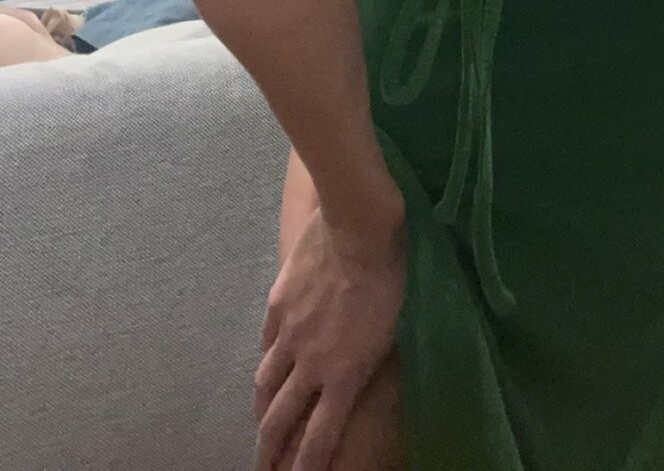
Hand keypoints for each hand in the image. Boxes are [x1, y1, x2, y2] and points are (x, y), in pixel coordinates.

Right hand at [253, 205, 407, 470]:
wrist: (358, 229)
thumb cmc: (389, 279)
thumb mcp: (388, 332)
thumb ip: (364, 362)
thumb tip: (354, 377)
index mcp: (343, 375)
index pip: (318, 438)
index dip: (303, 468)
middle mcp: (309, 363)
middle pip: (280, 419)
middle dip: (269, 451)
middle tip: (264, 466)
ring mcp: (289, 334)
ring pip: (266, 383)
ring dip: (263, 408)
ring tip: (262, 421)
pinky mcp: (277, 305)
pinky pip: (267, 343)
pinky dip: (267, 359)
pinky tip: (267, 363)